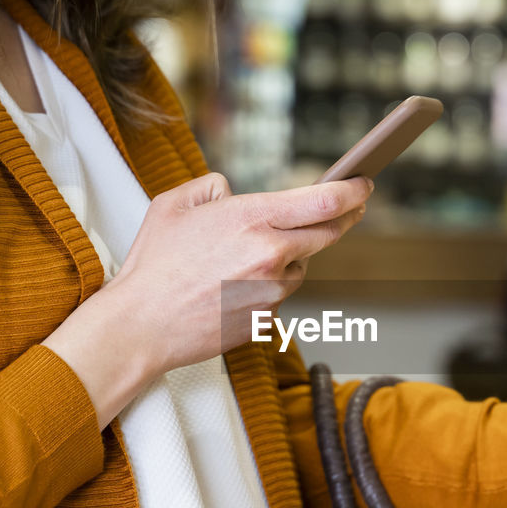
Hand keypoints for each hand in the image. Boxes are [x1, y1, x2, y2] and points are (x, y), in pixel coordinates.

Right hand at [43, 172, 371, 427]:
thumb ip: (214, 187)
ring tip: (246, 257)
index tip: (364, 183)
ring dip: (292, 256)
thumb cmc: (154, 264)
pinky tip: (234, 285)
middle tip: (352, 206)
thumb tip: (235, 192)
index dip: (352, 190)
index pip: (324, 200)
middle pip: (329, 233)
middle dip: (346, 217)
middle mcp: (271, 254)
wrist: (142, 325)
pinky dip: (269, 284)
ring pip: (302, 265)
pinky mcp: (269, 317)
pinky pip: (281, 292)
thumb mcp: (175, 203)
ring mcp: (273, 289)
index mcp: (251, 218)